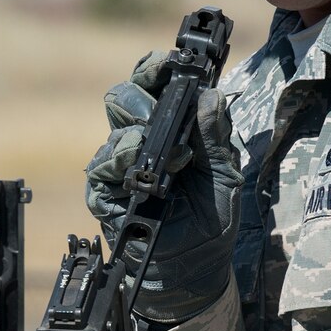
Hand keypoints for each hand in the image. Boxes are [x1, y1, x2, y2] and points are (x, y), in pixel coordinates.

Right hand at [86, 51, 243, 325]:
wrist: (195, 266)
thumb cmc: (211, 219)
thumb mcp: (225, 174)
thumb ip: (216, 136)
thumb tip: (210, 95)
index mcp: (168, 130)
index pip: (152, 86)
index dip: (157, 70)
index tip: (174, 64)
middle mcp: (139, 141)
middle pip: (125, 95)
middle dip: (145, 91)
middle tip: (168, 103)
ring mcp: (120, 165)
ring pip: (115, 124)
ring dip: (141, 125)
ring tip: (171, 150)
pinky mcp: (105, 192)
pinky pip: (104, 164)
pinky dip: (125, 157)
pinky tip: (148, 168)